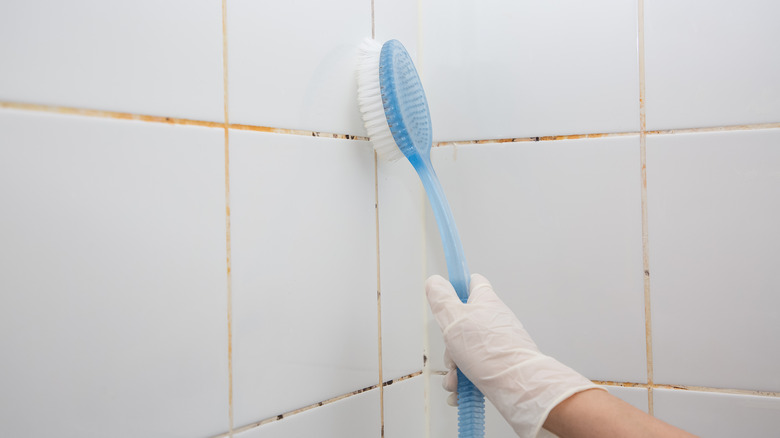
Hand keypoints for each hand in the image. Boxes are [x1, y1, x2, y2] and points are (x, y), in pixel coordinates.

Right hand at [426, 274, 602, 437]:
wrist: (519, 386)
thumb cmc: (491, 352)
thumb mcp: (454, 319)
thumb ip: (441, 299)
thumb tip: (434, 281)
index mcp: (484, 302)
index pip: (472, 282)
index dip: (457, 286)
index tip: (444, 295)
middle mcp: (492, 321)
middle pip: (461, 325)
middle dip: (449, 344)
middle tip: (451, 353)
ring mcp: (496, 344)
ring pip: (465, 352)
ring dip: (454, 368)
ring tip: (456, 379)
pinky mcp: (498, 365)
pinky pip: (474, 371)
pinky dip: (464, 383)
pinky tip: (461, 392)